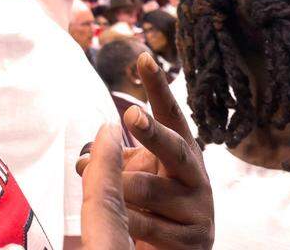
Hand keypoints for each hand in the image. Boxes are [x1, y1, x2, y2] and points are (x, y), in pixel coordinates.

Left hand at [78, 53, 213, 248]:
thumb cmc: (153, 208)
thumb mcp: (139, 176)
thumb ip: (116, 160)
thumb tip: (90, 149)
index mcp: (182, 153)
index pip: (170, 115)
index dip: (158, 88)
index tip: (143, 57)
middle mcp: (196, 176)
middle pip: (175, 149)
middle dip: (153, 132)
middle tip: (132, 115)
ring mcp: (199, 209)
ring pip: (147, 191)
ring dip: (121, 192)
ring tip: (112, 199)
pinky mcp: (195, 239)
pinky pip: (148, 226)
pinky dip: (130, 224)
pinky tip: (127, 227)